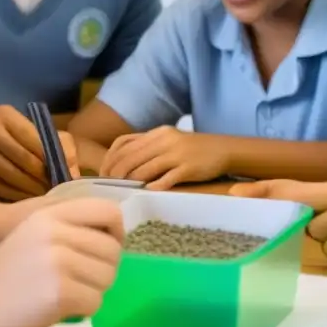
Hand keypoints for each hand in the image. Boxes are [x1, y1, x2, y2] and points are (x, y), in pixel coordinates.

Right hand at [0, 105, 79, 200]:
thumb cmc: (3, 130)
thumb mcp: (23, 125)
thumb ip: (53, 141)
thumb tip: (74, 169)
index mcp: (6, 116)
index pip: (35, 140)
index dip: (51, 160)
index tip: (63, 175)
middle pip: (24, 161)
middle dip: (43, 179)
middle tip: (57, 191)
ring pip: (11, 178)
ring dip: (31, 191)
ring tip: (45, 198)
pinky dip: (15, 198)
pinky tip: (26, 202)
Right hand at [0, 197, 124, 326]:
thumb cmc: (3, 277)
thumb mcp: (33, 236)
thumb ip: (70, 229)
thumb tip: (114, 238)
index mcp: (50, 214)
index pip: (108, 211)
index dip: (115, 233)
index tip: (104, 250)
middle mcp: (56, 232)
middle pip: (112, 250)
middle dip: (103, 271)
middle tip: (77, 281)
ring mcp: (58, 261)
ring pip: (108, 278)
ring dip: (92, 291)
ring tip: (63, 294)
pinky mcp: (60, 292)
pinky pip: (96, 302)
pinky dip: (82, 311)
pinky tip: (57, 309)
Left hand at [99, 126, 227, 190]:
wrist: (223, 149)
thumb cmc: (192, 148)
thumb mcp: (168, 140)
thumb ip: (148, 147)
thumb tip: (122, 163)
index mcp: (157, 133)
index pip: (124, 144)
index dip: (110, 159)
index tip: (103, 173)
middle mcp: (164, 141)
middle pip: (131, 157)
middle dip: (116, 173)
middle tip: (108, 186)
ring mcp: (176, 154)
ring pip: (145, 169)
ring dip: (132, 181)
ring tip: (123, 190)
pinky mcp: (188, 168)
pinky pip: (166, 179)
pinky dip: (154, 187)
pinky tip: (147, 193)